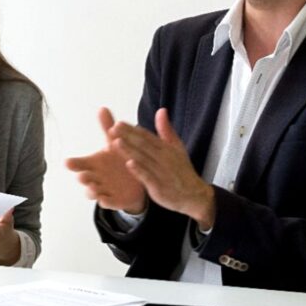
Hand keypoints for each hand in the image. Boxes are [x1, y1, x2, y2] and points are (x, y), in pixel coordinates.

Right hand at [65, 107, 147, 213]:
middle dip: (83, 177)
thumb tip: (102, 108)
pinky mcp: (113, 200)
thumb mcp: (115, 142)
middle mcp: (95, 177)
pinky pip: (108, 202)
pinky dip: (106, 202)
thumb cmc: (119, 160)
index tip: (67, 162)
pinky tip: (105, 200)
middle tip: (82, 175)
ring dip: (91, 190)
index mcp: (93, 163)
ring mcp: (103, 190)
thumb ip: (108, 127)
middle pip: (85, 178)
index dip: (73, 163)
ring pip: (93, 192)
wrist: (136, 181)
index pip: (79, 163)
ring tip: (92, 188)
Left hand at [110, 108, 214, 228]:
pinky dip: (139, 171)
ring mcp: (162, 173)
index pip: (147, 136)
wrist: (194, 195)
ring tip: (115, 142)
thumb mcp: (177, 148)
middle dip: (127, 136)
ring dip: (129, 151)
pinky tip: (129, 164)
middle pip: (143, 145)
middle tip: (112, 128)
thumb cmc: (181, 170)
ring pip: (143, 160)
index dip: (133, 130)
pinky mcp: (160, 187)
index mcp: (166, 148)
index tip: (119, 123)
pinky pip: (148, 178)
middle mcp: (164, 158)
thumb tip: (161, 110)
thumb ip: (166, 130)